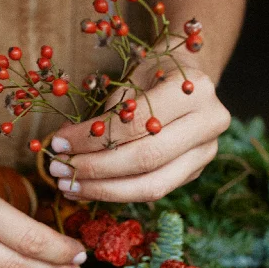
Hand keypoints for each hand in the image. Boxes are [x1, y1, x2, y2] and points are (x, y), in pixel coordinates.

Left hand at [47, 67, 229, 201]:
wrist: (187, 80)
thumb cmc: (152, 74)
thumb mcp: (129, 80)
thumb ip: (105, 114)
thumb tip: (64, 144)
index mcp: (194, 91)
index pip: (135, 123)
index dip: (92, 137)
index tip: (58, 142)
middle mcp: (209, 123)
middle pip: (145, 159)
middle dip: (96, 168)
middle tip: (59, 169)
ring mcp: (207, 152)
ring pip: (151, 185)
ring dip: (103, 190)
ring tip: (68, 185)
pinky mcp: (195, 172)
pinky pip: (153, 191)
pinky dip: (117, 193)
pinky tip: (87, 189)